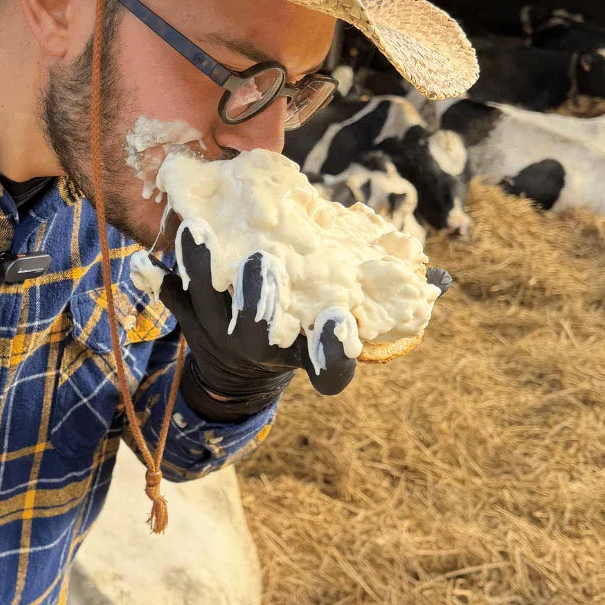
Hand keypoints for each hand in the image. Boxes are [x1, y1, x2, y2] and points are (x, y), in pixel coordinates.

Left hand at [158, 230, 451, 416]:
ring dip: (202, 269)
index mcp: (308, 357)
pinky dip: (168, 271)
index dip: (332, 355)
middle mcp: (264, 352)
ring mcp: (221, 338)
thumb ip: (390, 299)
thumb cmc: (309, 327)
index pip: (328, 374)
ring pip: (207, 305)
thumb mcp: (350, 319)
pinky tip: (161, 246)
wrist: (239, 368)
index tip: (337, 321)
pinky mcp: (189, 321)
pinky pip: (175, 296)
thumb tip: (442, 279)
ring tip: (198, 231)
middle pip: (256, 334)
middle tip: (261, 263)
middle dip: (258, 301)